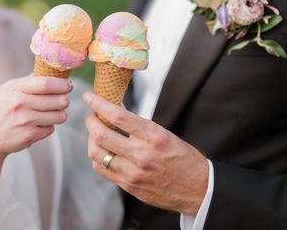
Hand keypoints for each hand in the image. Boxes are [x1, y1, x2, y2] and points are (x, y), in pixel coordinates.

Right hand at [0, 75, 71, 163]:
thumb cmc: (0, 109)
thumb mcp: (8, 90)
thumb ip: (28, 81)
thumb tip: (51, 71)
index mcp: (16, 89)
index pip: (46, 83)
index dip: (62, 84)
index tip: (68, 85)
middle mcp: (20, 104)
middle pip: (57, 100)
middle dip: (64, 100)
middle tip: (63, 99)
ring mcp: (26, 121)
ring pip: (59, 116)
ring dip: (59, 114)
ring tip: (52, 112)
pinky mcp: (30, 136)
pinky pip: (51, 129)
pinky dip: (49, 126)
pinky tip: (39, 124)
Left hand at [83, 92, 207, 215]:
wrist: (198, 189)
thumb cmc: (182, 156)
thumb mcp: (163, 132)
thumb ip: (137, 123)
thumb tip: (114, 107)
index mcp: (152, 136)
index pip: (117, 116)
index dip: (98, 104)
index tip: (89, 96)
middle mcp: (141, 155)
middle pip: (100, 134)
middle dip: (90, 120)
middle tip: (91, 115)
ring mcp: (133, 173)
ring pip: (96, 153)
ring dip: (91, 139)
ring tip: (95, 133)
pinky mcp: (129, 186)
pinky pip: (102, 169)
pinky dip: (97, 156)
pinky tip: (103, 150)